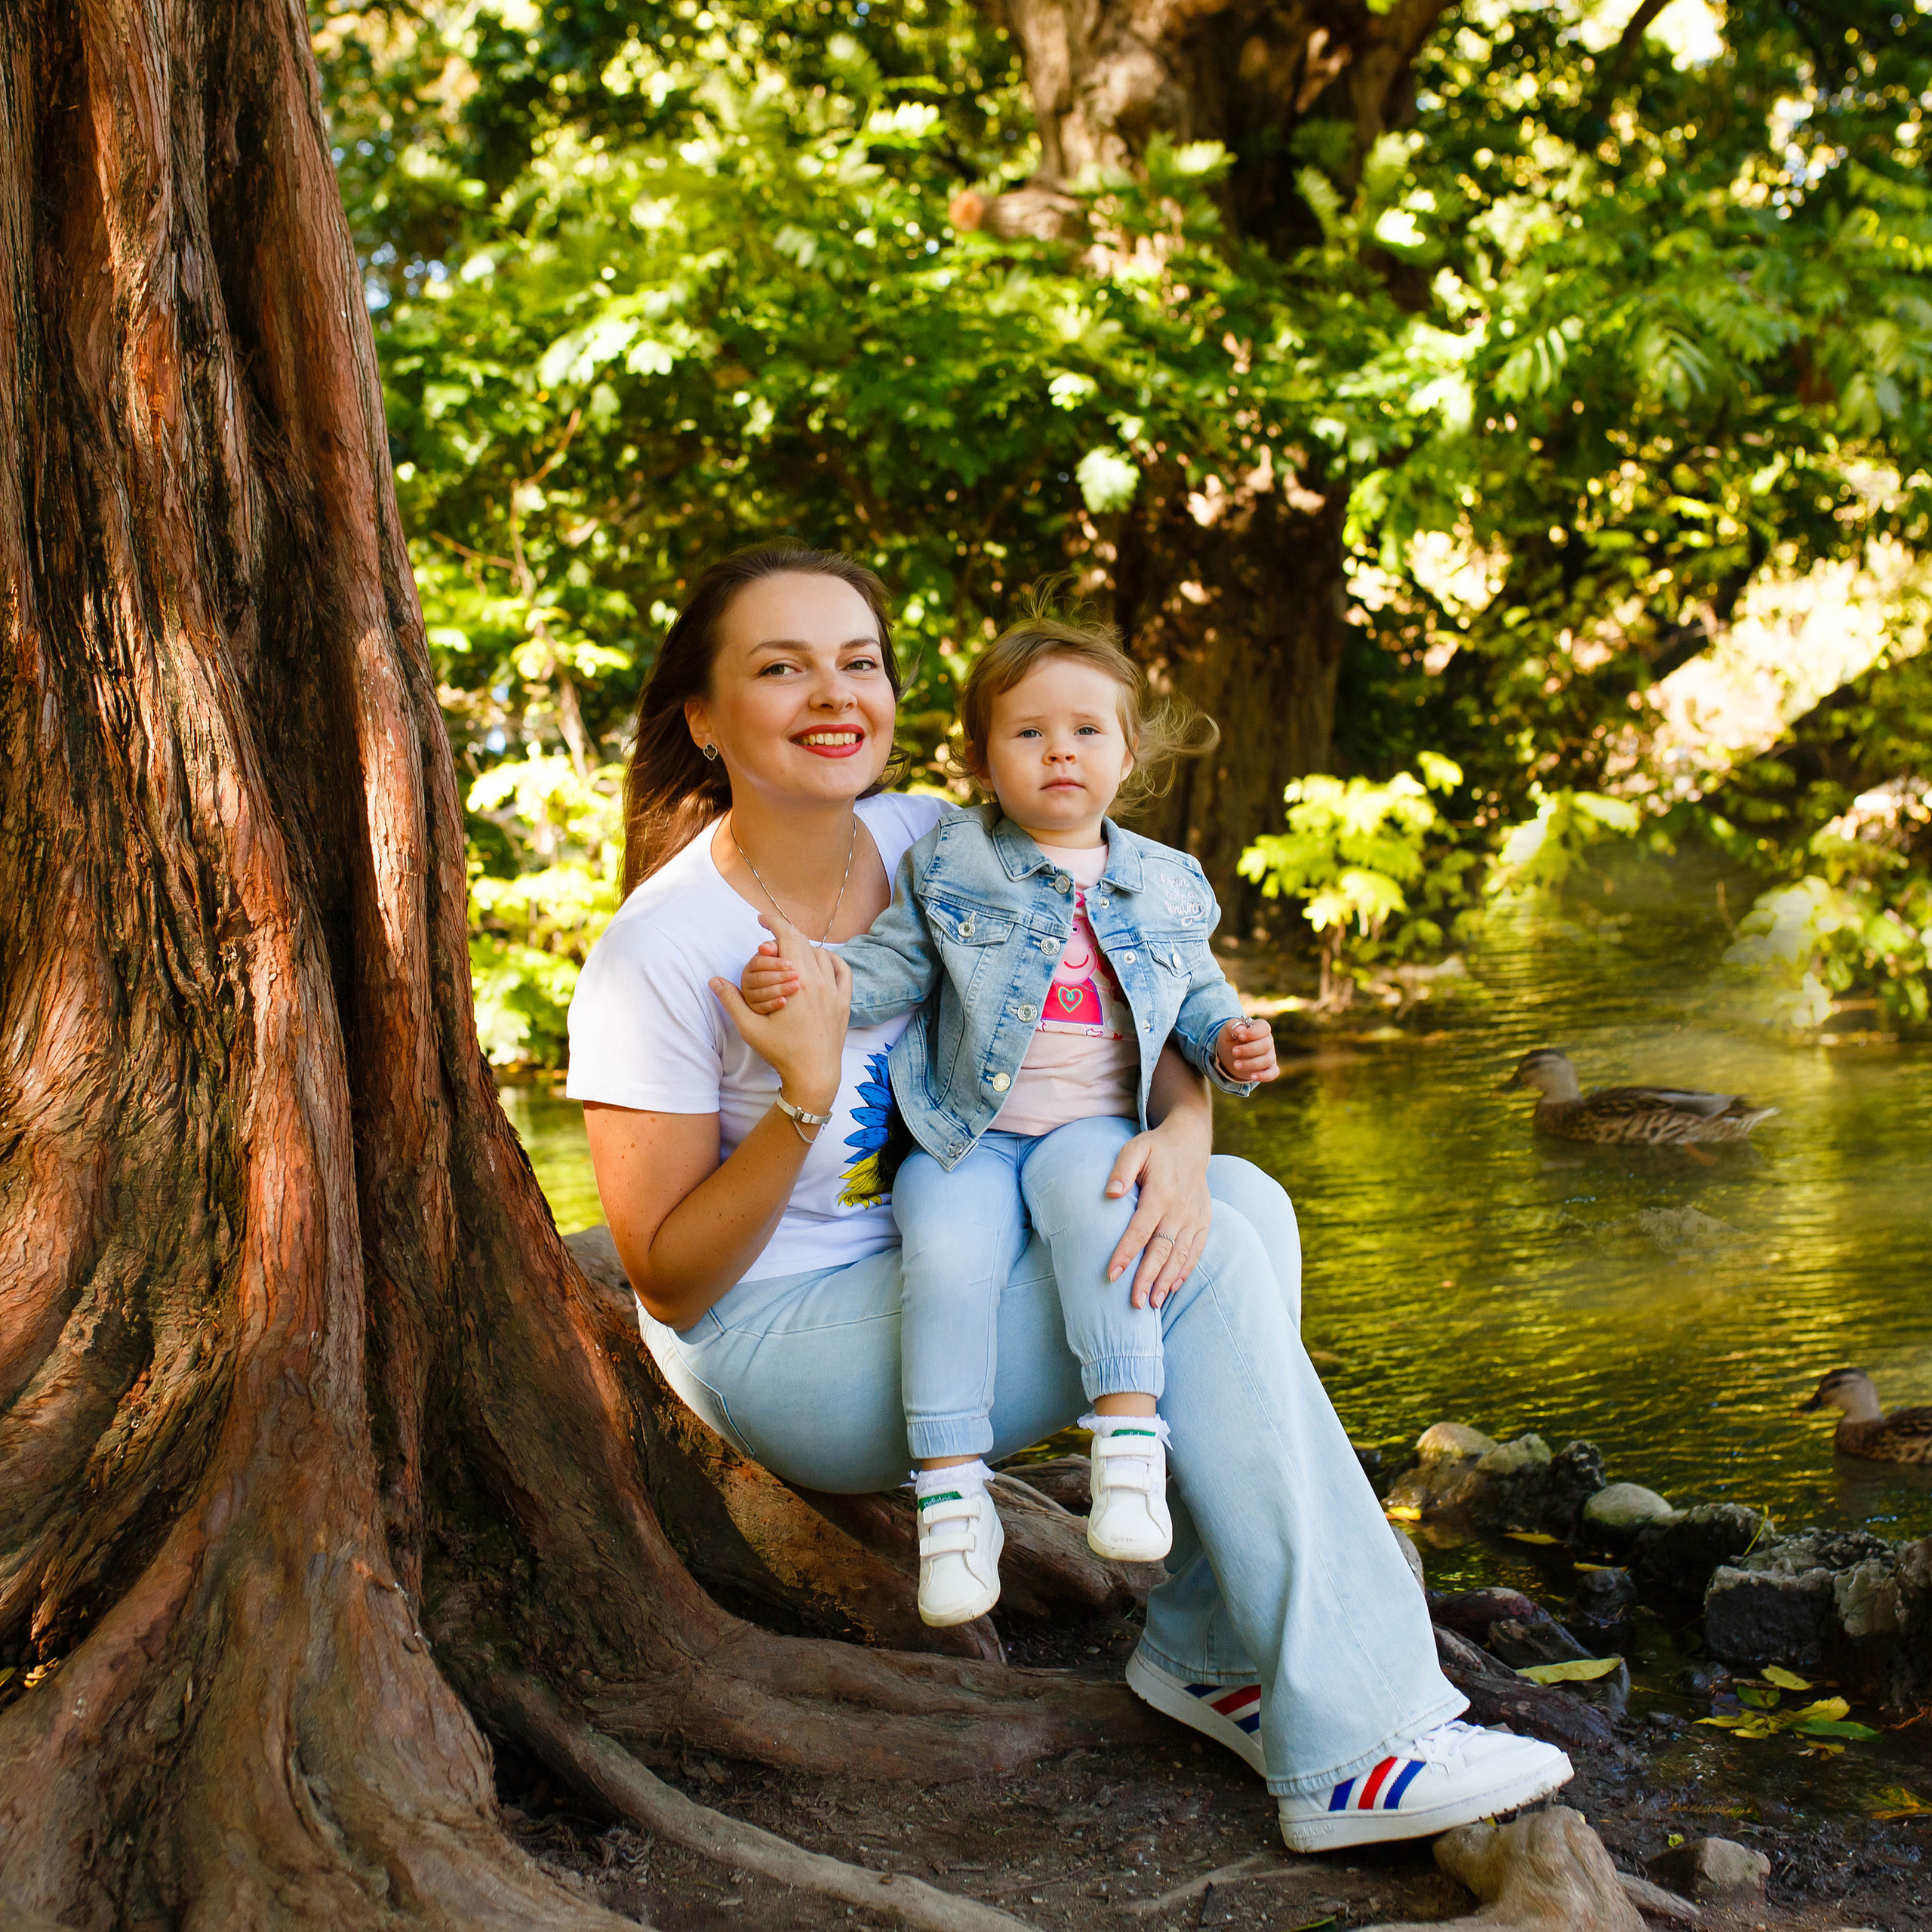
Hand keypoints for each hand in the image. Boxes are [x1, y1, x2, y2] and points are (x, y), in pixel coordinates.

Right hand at [709, 913, 849, 1112]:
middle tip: (770, 938)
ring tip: (790, 952)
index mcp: (797, 982)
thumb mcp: (750, 1028)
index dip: (773, 922)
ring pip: (821, 954)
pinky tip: (821, 961)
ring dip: (804, 947)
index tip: (762, 919)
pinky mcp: (844, 1002)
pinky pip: (842, 970)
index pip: (787, 937)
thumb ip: (731, 1001)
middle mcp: (818, 981)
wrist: (814, 1075)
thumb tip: (713, 980)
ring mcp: (834, 991)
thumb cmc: (781, 1052)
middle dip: (785, 934)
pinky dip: (831, 959)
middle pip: (803, 942)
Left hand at [1101, 1117, 1213, 1310]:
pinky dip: (1185, 1271)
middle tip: (1135, 1303)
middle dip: (1148, 1277)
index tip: (1111, 1275)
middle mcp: (1181, 1209)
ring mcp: (1195, 1217)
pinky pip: (1196, 1251)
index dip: (1126, 1253)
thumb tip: (1110, 1194)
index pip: (1140, 1229)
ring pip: (1180, 1255)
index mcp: (1162, 1193)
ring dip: (1166, 1280)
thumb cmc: (1155, 1149)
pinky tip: (1172, 1287)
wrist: (1190, 1143)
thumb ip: (1122, 1170)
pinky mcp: (1204, 1222)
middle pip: (1162, 1249)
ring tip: (1153, 1303)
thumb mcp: (1135, 1149)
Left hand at [1216, 1016, 1278, 1083]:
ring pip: (1267, 1060)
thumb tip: (1240, 1030)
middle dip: (1249, 1050)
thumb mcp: (1227, 1031)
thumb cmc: (1231, 1039)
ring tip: (1235, 1065)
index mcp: (1260, 1028)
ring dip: (1251, 1063)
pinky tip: (1252, 1076)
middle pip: (1265, 1045)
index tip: (1240, 1036)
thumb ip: (1232, 1026)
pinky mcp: (1270, 1068)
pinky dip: (1264, 1076)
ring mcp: (1270, 1055)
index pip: (1263, 1028)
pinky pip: (1272, 1073)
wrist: (1231, 1054)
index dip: (1253, 1033)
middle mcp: (1268, 1041)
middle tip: (1234, 1052)